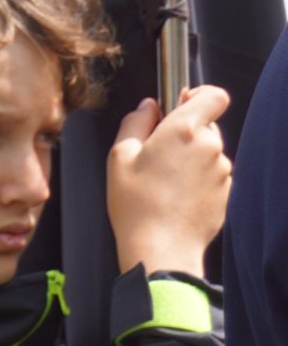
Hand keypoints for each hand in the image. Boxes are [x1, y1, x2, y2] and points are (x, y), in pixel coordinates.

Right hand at [107, 86, 231, 276]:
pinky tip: (176, 197)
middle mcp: (210, 147)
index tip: (181, 104)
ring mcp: (221, 172)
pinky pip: (213, 176)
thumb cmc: (136, 204)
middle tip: (158, 153)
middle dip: (185, 133)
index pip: (213, 95)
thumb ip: (135, 122)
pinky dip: (198, 180)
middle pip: (206, 125)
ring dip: (192, 158)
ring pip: (208, 152)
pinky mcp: (226, 194)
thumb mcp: (119, 156)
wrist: (161, 250)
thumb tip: (148, 107)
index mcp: (184, 130)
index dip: (199, 95)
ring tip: (165, 181)